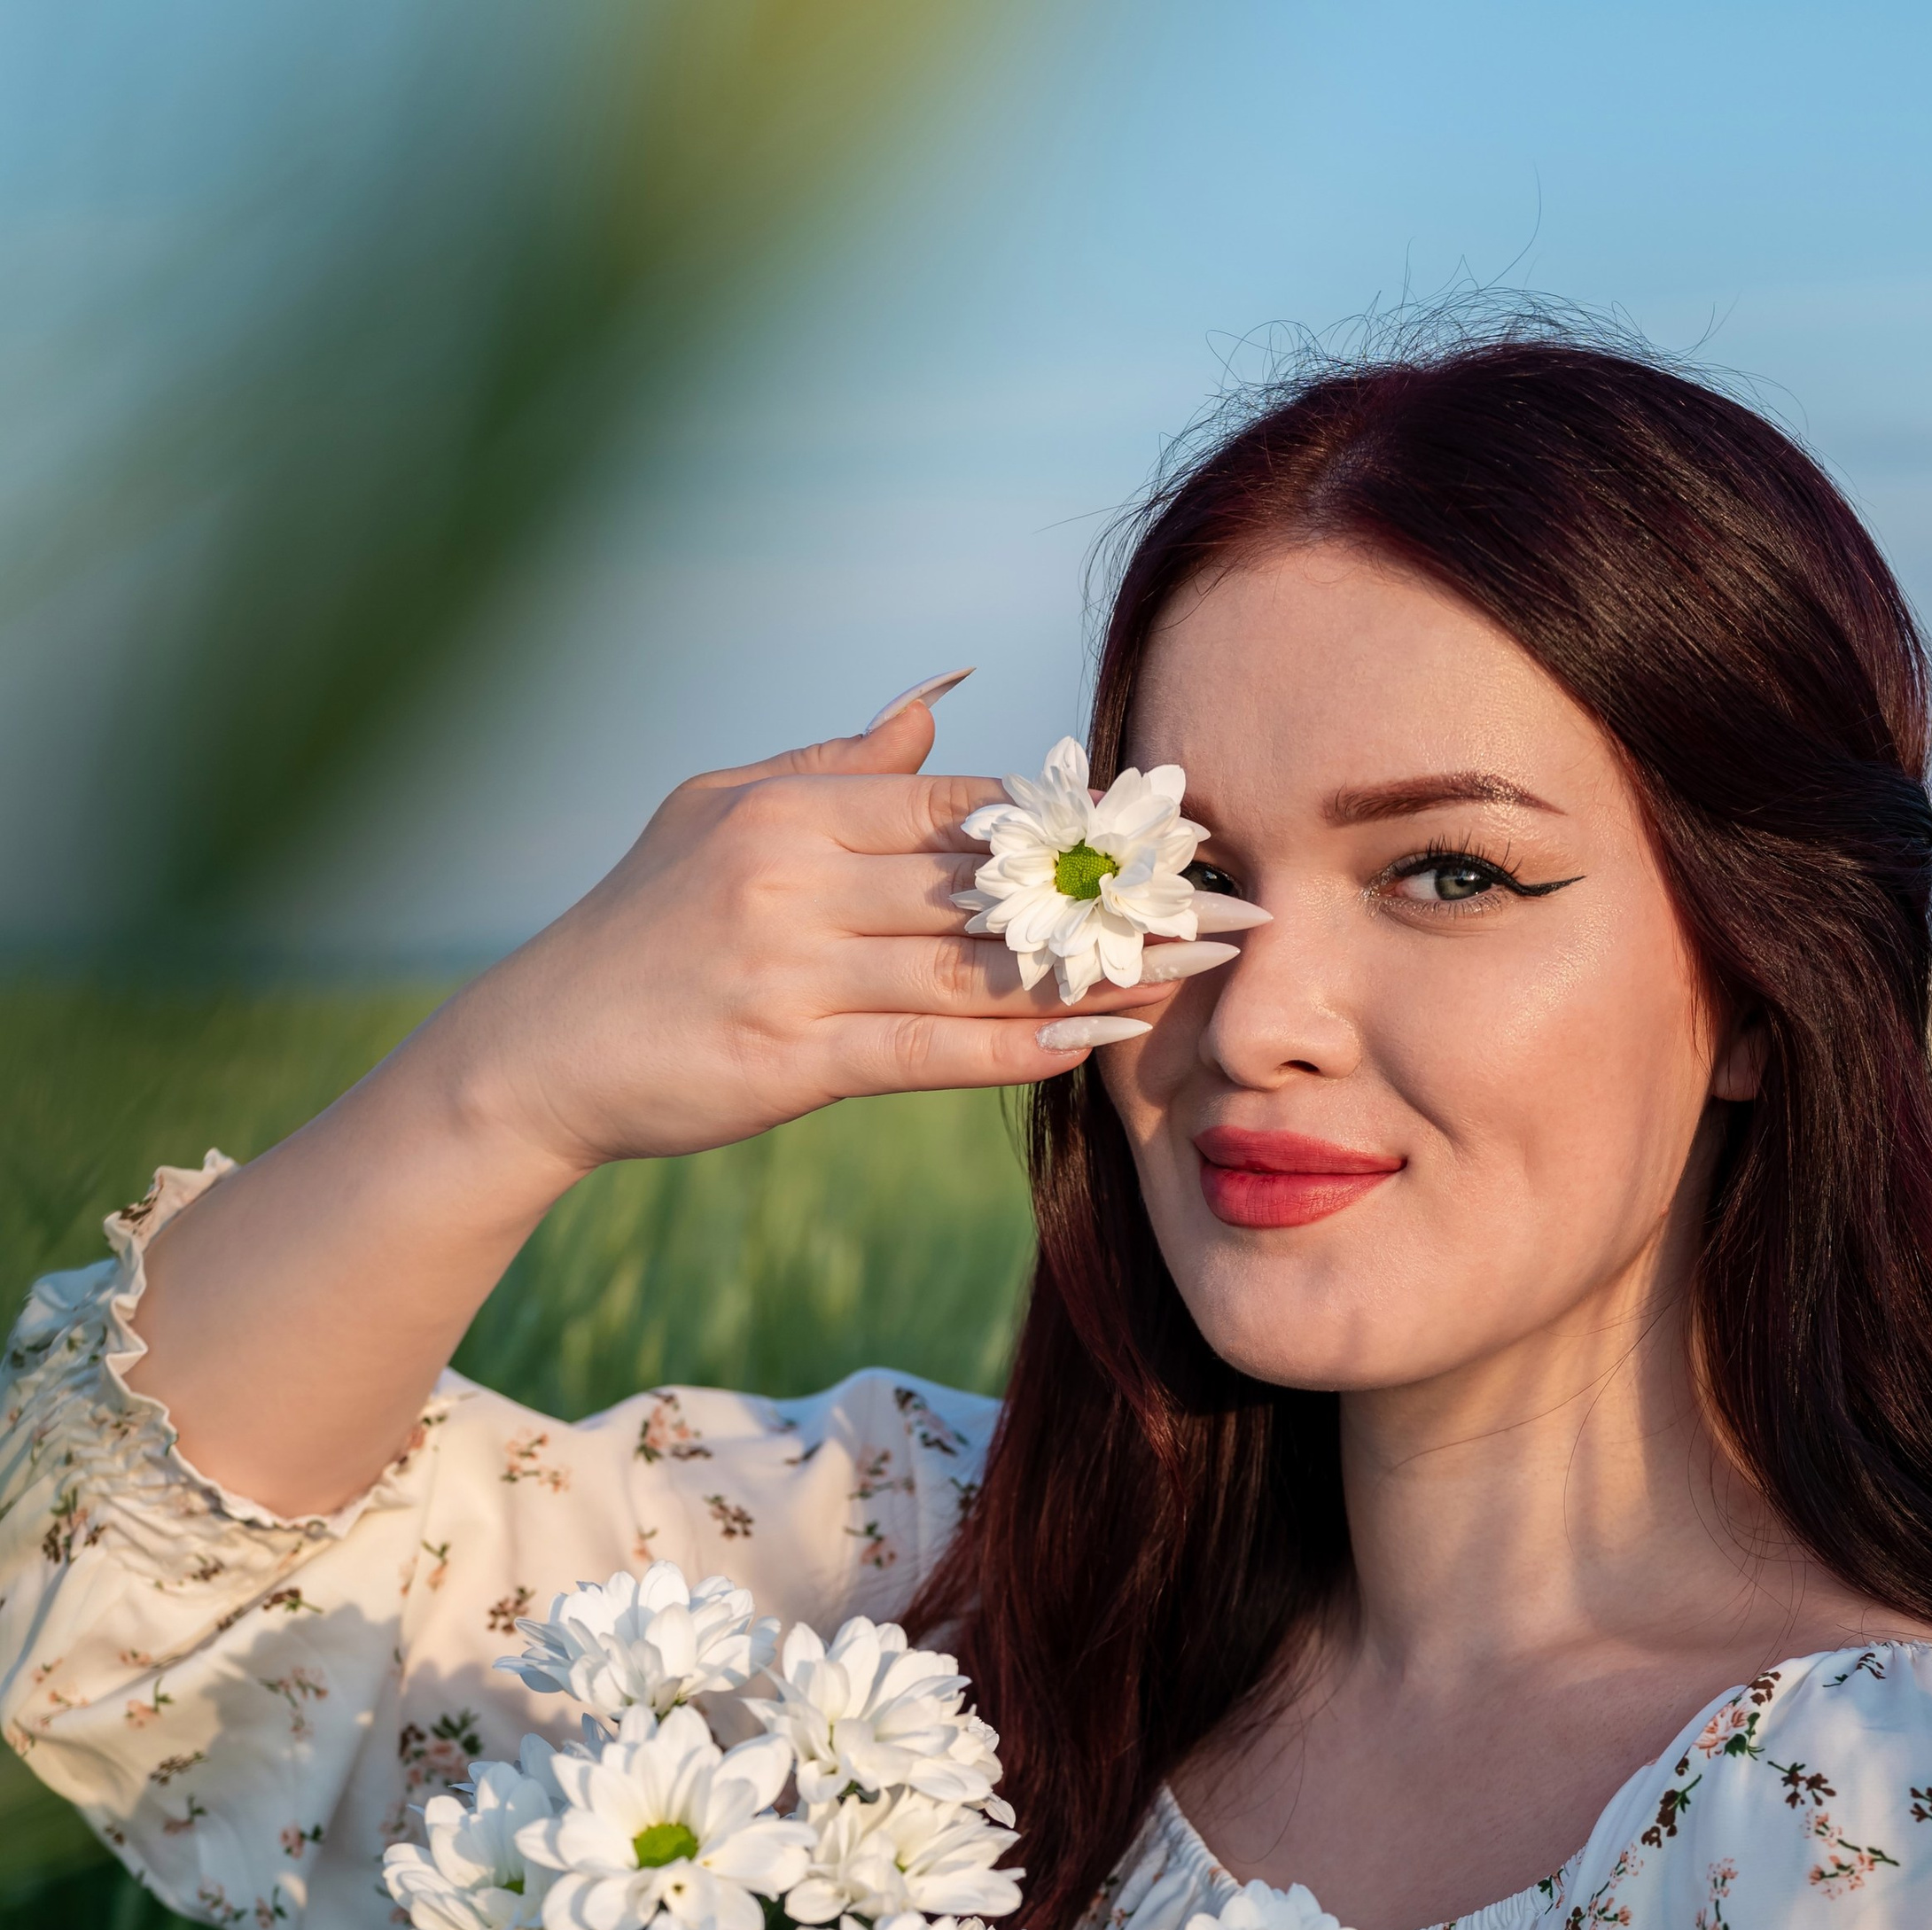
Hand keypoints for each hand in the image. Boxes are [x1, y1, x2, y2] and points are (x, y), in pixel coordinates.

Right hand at [415, 683, 1254, 1181]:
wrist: (538, 1050)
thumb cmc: (637, 929)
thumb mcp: (719, 812)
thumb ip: (837, 763)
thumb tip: (940, 706)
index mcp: (791, 808)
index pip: (962, 805)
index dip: (1076, 820)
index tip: (1175, 830)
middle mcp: (794, 877)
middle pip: (991, 882)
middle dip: (1120, 894)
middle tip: (1232, 901)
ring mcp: (791, 970)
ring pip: (977, 968)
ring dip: (1101, 972)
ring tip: (1201, 972)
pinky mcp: (789, 1060)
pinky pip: (932, 1050)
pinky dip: (1026, 1047)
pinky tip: (1104, 1042)